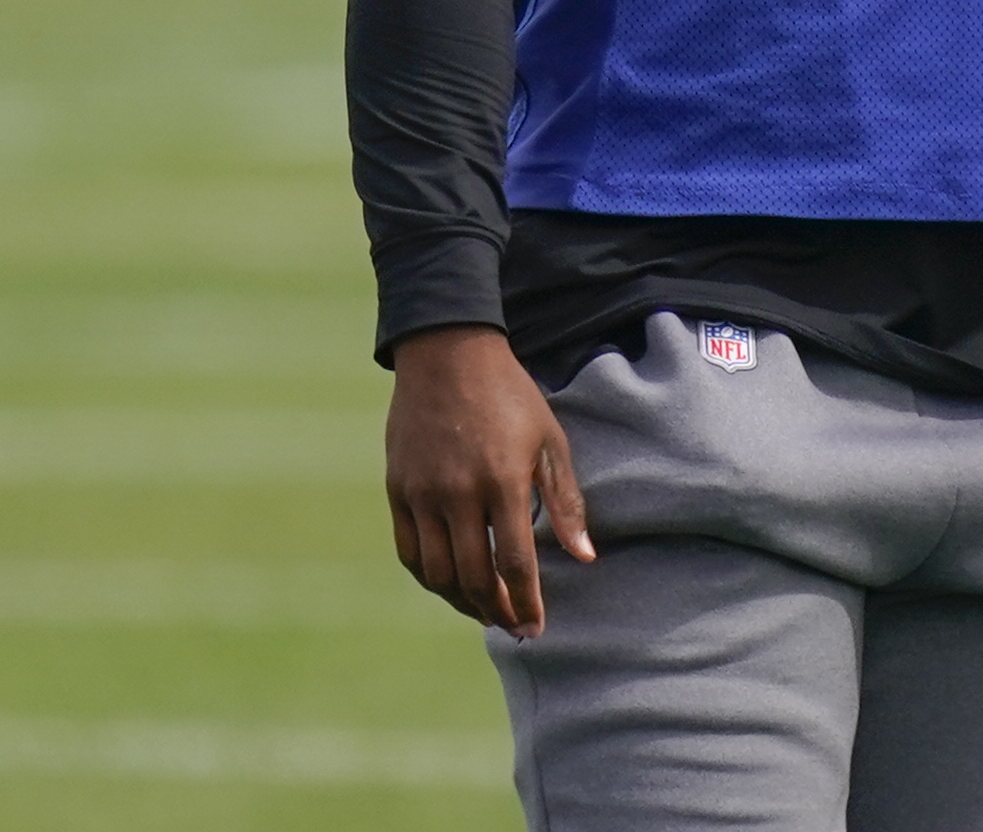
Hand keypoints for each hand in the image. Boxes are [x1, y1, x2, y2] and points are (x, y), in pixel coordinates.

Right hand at [385, 325, 591, 639]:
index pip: (514, 562)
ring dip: (462, 602)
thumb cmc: (510, 396)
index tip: (536, 628)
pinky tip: (450, 586)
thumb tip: (585, 557)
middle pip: (473, 577)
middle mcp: (458, 493)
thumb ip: (566, 502)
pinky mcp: (397, 490)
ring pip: (437, 573)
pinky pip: (409, 552)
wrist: (448, 354)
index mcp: (503, 480)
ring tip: (486, 612)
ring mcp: (422, 493)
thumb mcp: (550, 440)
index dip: (526, 602)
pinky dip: (430, 579)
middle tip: (514, 627)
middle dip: (496, 611)